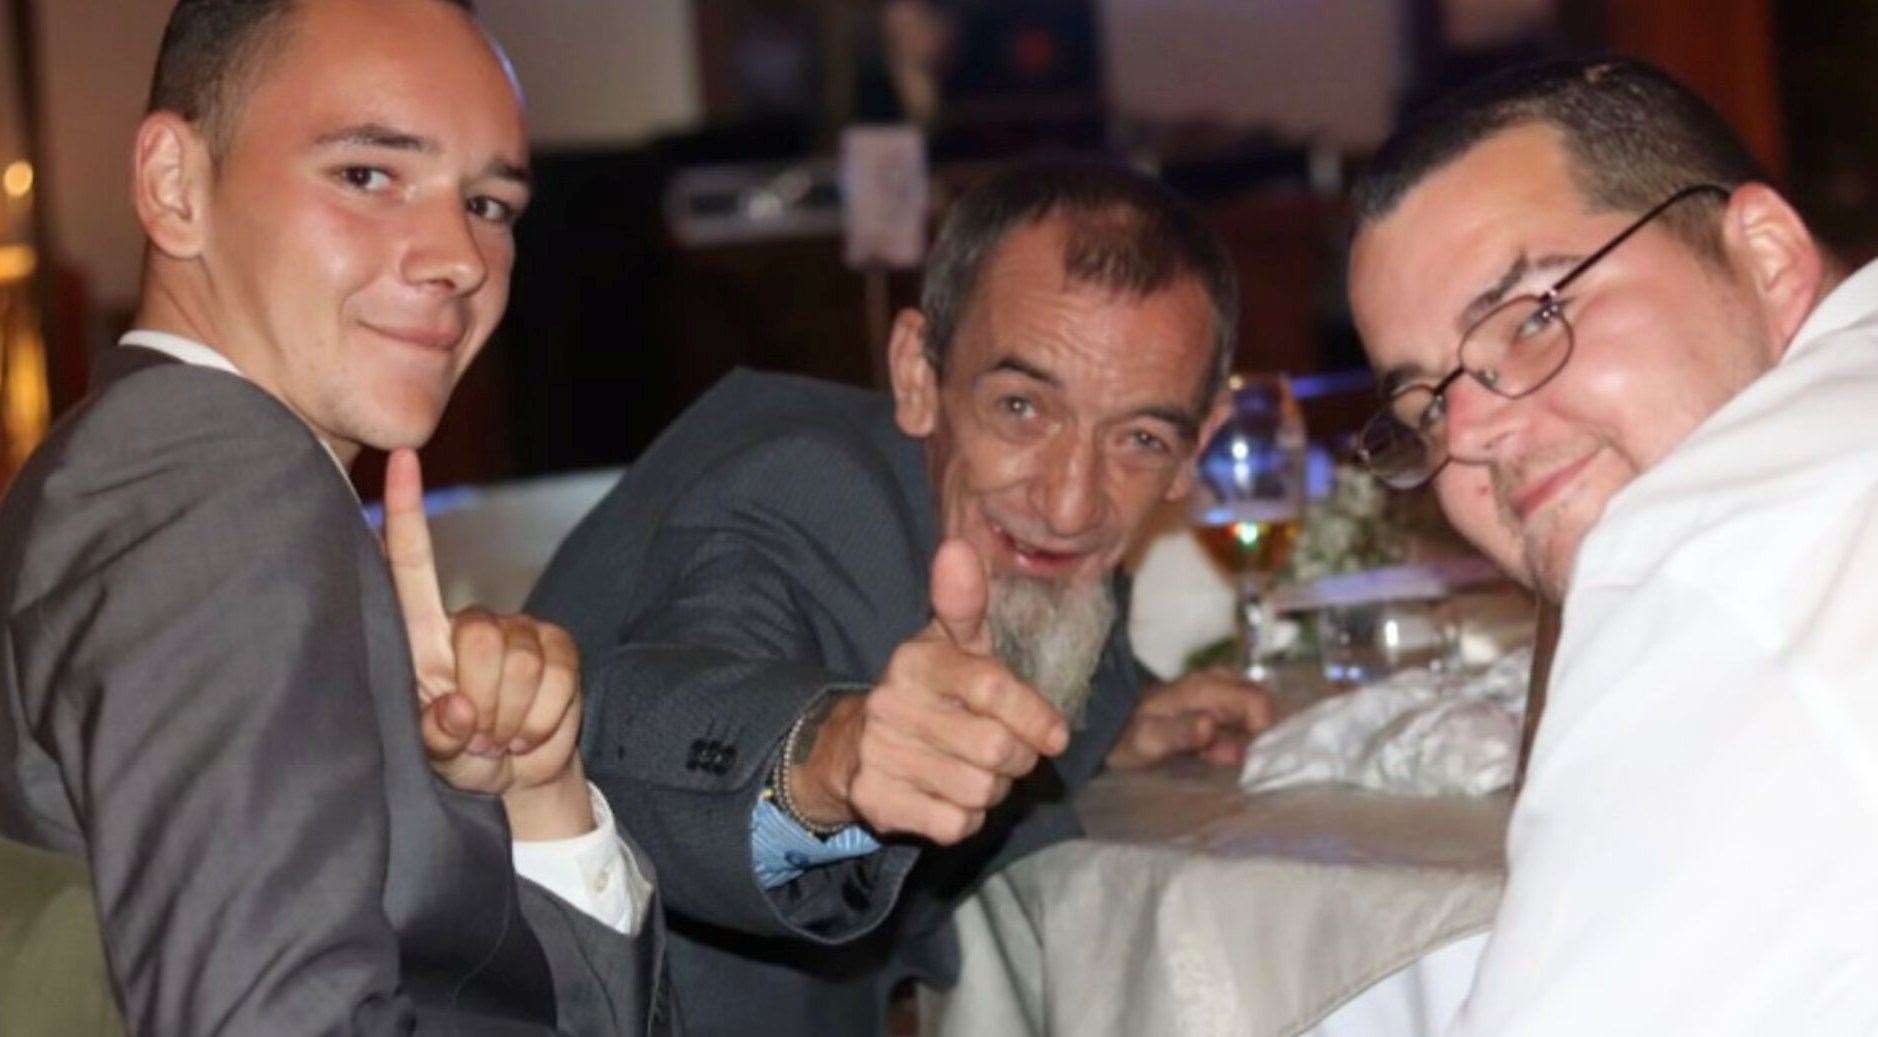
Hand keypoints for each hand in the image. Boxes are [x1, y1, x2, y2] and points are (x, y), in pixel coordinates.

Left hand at [383, 449, 592, 839]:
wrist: (519, 777)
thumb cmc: (461, 759)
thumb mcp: (436, 758)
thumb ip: (436, 737)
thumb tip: (456, 711)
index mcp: (423, 639)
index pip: (412, 564)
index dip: (407, 513)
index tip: (400, 457)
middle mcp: (471, 624)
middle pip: (480, 639)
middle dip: (484, 701)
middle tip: (481, 735)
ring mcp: (521, 632)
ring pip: (523, 662)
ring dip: (514, 718)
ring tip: (503, 736)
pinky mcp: (562, 647)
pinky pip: (560, 675)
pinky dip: (546, 719)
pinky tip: (531, 731)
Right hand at [788, 539, 1068, 844]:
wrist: (852, 747)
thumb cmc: (929, 693)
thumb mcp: (950, 645)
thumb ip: (966, 604)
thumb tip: (959, 549)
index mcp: (915, 660)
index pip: (992, 688)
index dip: (1035, 715)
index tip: (1056, 735)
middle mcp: (891, 704)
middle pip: (996, 749)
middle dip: (1018, 759)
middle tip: (1009, 753)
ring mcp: (879, 754)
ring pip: (979, 792)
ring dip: (993, 790)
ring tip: (976, 772)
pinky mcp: (875, 801)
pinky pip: (954, 824)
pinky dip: (965, 818)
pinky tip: (949, 796)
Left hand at [1105, 669, 1274, 770]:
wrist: (1108, 731)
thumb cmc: (1127, 736)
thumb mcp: (1149, 739)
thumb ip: (1179, 732)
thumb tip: (1209, 724)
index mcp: (1207, 688)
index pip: (1259, 703)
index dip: (1264, 733)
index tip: (1252, 760)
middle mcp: (1218, 685)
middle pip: (1262, 709)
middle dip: (1257, 739)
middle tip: (1234, 763)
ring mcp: (1218, 696)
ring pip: (1253, 719)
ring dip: (1246, 745)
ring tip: (1219, 762)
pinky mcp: (1216, 710)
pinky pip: (1240, 726)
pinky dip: (1237, 745)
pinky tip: (1216, 759)